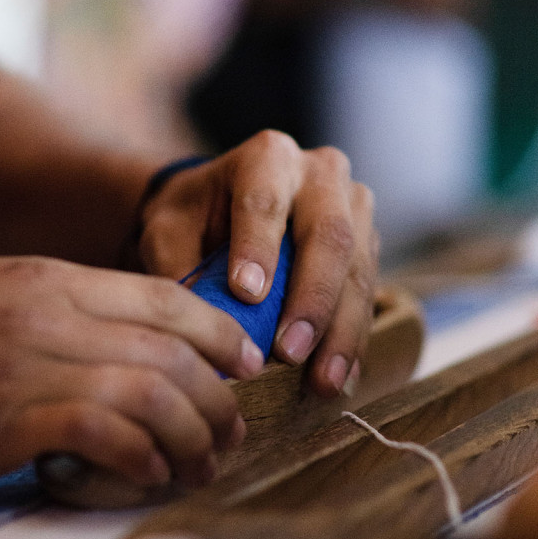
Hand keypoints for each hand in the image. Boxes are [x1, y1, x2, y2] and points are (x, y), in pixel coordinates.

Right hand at [0, 257, 262, 486]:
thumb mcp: (6, 293)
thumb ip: (72, 307)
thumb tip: (142, 337)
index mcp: (56, 279)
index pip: (163, 297)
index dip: (218, 331)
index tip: (244, 361)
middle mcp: (52, 315)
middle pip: (170, 350)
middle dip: (218, 396)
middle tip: (232, 430)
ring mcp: (31, 365)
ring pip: (150, 391)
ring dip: (191, 433)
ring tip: (202, 461)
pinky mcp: (9, 420)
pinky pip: (103, 433)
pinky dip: (140, 456)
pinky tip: (149, 473)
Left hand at [137, 130, 377, 396]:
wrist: (223, 209)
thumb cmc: (192, 219)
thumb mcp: (168, 232)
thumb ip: (178, 268)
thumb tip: (200, 326)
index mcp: (267, 157)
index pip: (265, 201)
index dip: (258, 248)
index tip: (247, 294)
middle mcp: (320, 172)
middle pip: (328, 235)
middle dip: (312, 300)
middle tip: (290, 353)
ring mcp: (353, 206)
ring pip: (359, 268)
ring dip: (342, 331)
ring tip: (322, 381)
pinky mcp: (368, 242)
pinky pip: (369, 293)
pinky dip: (354, 339)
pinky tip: (341, 377)